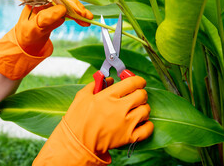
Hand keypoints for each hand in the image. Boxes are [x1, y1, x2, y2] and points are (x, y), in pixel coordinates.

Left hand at [16, 0, 92, 54]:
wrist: (26, 44)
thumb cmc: (26, 36)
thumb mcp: (33, 28)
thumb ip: (45, 18)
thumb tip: (62, 10)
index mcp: (37, 0)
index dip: (68, 2)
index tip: (78, 12)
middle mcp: (45, 0)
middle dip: (76, 7)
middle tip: (87, 16)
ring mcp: (52, 6)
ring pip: (68, 6)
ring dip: (80, 12)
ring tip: (89, 19)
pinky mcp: (57, 13)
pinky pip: (69, 12)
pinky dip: (77, 17)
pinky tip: (84, 22)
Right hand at [33, 76, 153, 165]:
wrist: (77, 143)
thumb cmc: (77, 119)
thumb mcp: (82, 96)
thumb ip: (96, 84)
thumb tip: (109, 79)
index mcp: (109, 96)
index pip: (133, 82)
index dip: (138, 80)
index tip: (138, 82)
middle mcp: (120, 108)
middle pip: (142, 95)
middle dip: (141, 93)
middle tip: (136, 95)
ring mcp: (126, 124)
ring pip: (146, 110)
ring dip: (143, 108)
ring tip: (136, 109)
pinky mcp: (128, 137)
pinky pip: (147, 129)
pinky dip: (147, 125)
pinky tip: (141, 122)